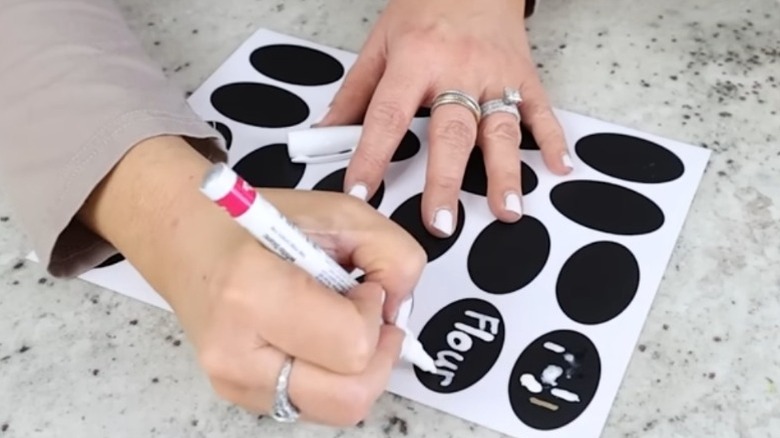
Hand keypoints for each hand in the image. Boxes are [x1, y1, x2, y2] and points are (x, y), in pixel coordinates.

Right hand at [77, 136, 426, 425]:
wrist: (185, 242)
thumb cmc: (250, 223)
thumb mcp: (336, 213)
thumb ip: (391, 253)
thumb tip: (402, 303)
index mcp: (252, 294)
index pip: (352, 345)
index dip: (375, 313)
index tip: (363, 287)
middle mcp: (237, 353)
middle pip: (350, 398)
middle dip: (379, 354)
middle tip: (367, 314)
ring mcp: (236, 384)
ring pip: (339, 410)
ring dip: (360, 369)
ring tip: (342, 324)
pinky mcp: (243, 397)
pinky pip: (317, 405)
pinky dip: (335, 376)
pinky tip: (320, 338)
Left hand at [318, 0, 571, 236]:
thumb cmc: (425, 7)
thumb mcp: (380, 42)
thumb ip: (356, 92)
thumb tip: (326, 131)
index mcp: (415, 61)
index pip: (388, 117)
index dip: (372, 157)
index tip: (362, 191)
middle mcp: (458, 72)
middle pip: (451, 133)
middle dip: (446, 181)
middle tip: (441, 222)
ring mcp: (496, 76)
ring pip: (501, 130)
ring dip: (505, 173)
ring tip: (506, 211)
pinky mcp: (524, 76)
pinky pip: (541, 111)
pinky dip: (553, 140)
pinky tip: (560, 168)